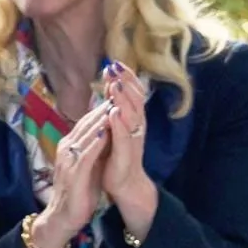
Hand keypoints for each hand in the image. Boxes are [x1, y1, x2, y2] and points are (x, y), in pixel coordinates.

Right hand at [28, 100, 112, 247]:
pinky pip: (85, 154)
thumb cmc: (78, 190)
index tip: (120, 90)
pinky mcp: (73, 173)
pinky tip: (105, 132)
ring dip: (100, 118)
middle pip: (87, 121)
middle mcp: (68, 147)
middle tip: (119, 87)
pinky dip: (95, 142)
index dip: (105, 104)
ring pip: (85, 133)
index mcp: (72, 144)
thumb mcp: (88, 163)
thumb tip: (108, 128)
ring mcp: (69, 159)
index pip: (89, 119)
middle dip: (104, 104)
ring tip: (114, 102)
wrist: (62, 216)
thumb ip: (96, 146)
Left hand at [99, 60, 158, 237]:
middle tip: (116, 66)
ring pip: (131, 116)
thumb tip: (111, 88)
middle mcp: (136, 128)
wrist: (124, 185)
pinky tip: (114, 114)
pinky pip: (124, 138)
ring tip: (115, 84)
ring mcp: (132, 141)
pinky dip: (120, 125)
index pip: (131, 94)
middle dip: (125, 82)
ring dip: (124, 99)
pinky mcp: (126, 156)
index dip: (125, 78)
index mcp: (132, 120)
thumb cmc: (117, 155)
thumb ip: (114, 110)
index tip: (115, 62)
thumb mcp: (115, 129)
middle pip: (134, 100)